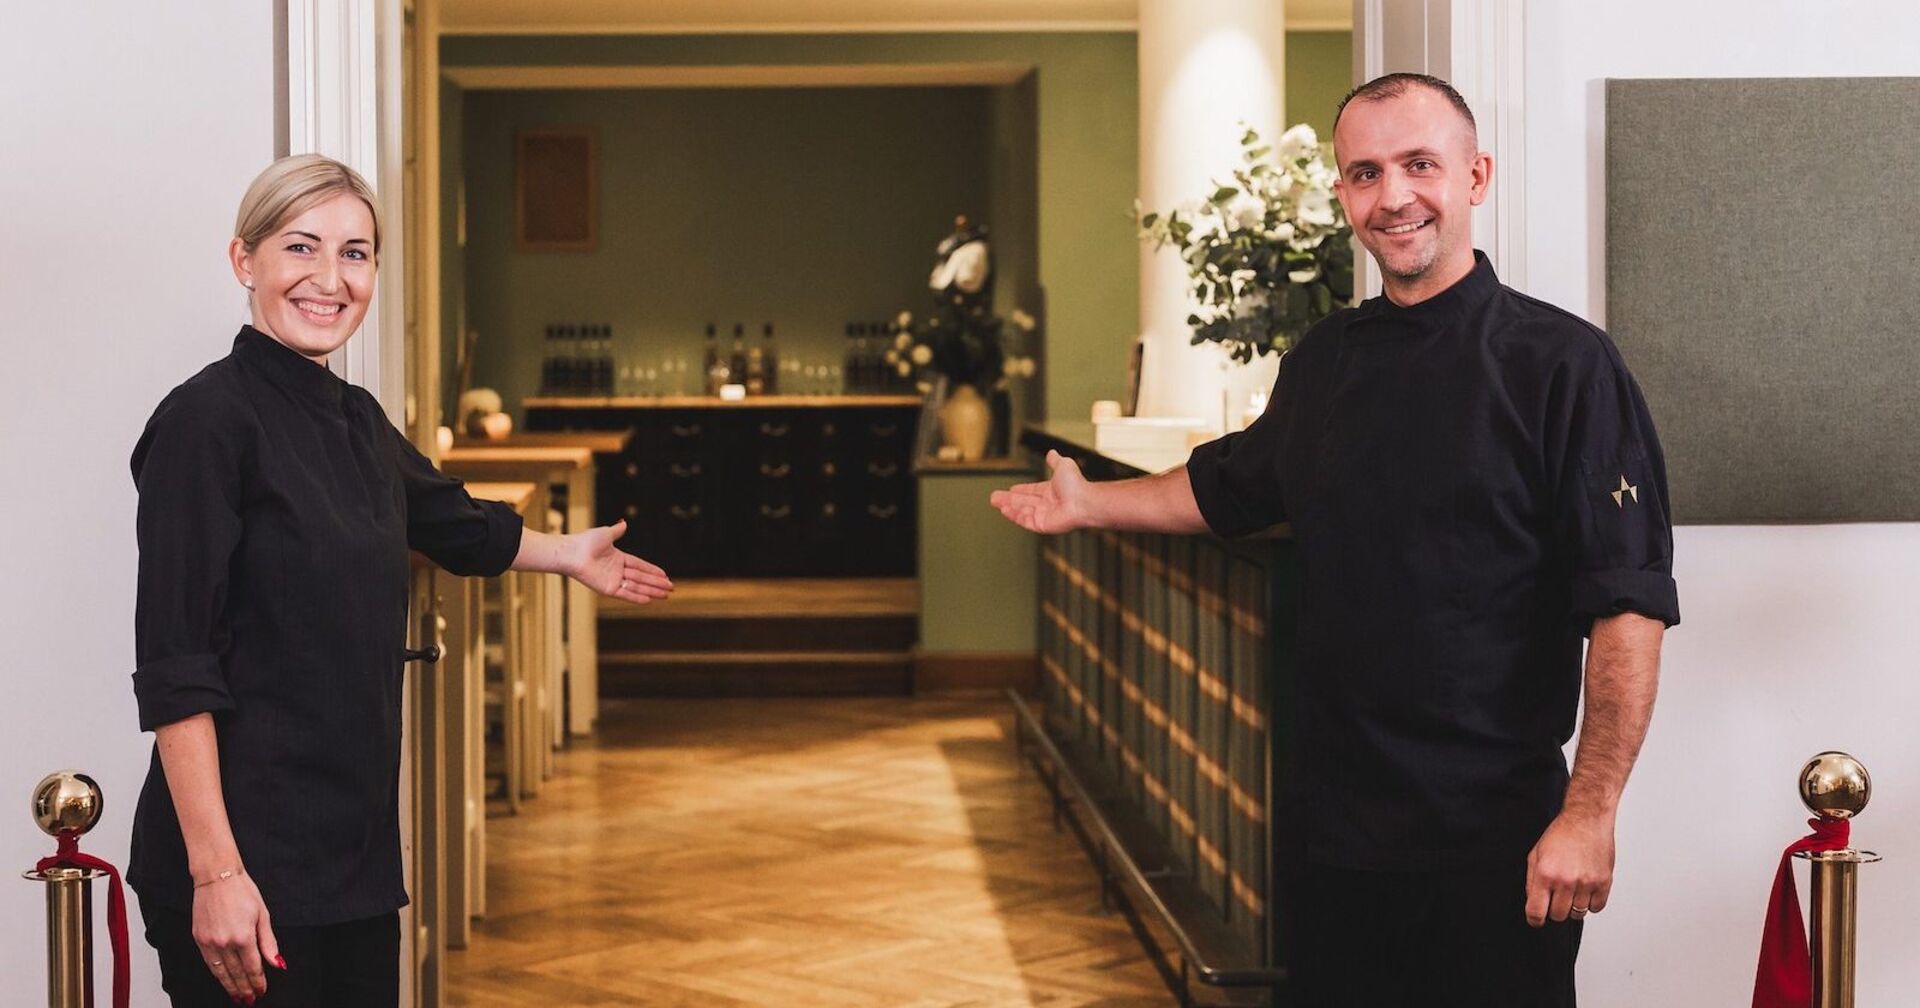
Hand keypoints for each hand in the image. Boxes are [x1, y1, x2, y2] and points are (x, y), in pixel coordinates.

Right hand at [192, 871, 279, 1002]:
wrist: (217, 876)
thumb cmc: (242, 891)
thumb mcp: (263, 914)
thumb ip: (268, 942)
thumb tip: (277, 963)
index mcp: (244, 936)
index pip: (253, 967)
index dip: (258, 981)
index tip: (262, 990)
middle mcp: (225, 942)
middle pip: (236, 973)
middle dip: (244, 988)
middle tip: (250, 1000)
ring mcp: (209, 942)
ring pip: (220, 972)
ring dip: (229, 986)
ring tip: (237, 996)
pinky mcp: (198, 938)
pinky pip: (209, 962)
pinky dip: (216, 974)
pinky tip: (222, 980)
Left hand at [568, 519, 672, 604]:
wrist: (572, 552)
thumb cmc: (586, 542)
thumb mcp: (606, 533)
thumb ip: (617, 531)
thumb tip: (624, 522)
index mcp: (618, 558)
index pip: (640, 565)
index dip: (653, 570)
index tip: (665, 575)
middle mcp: (617, 570)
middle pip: (642, 578)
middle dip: (657, 583)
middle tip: (671, 588)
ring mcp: (613, 580)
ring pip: (637, 587)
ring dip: (651, 591)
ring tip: (665, 595)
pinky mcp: (607, 588)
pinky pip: (625, 594)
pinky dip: (637, 597)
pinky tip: (649, 599)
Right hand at [989, 450, 1088, 533]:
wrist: (1082, 501)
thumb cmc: (1076, 485)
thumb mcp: (1063, 465)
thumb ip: (1055, 460)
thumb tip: (1051, 452)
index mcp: (1050, 491)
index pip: (1031, 491)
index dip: (1021, 490)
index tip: (1011, 489)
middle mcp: (1046, 504)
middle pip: (1022, 502)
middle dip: (1008, 499)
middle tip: (994, 498)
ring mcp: (1044, 515)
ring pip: (1021, 511)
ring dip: (1008, 507)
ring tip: (995, 503)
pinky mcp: (1042, 525)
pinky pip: (1025, 521)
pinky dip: (1015, 516)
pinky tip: (1005, 510)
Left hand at [1525, 808, 1615, 926]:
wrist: (1586, 819)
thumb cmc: (1561, 834)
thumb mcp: (1535, 854)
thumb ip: (1532, 881)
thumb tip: (1534, 903)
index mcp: (1545, 874)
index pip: (1536, 912)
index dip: (1535, 919)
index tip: (1536, 919)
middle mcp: (1566, 881)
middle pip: (1557, 916)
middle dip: (1554, 909)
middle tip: (1556, 895)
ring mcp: (1586, 883)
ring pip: (1577, 914)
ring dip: (1573, 906)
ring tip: (1572, 889)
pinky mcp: (1603, 882)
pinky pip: (1596, 908)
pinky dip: (1590, 903)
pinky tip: (1586, 889)